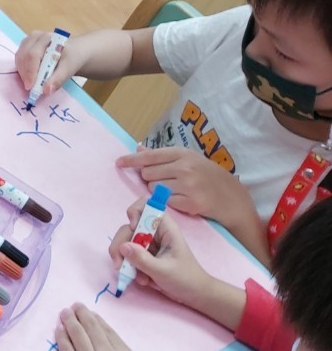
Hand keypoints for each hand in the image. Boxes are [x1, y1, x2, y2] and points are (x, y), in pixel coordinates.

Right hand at [14, 30, 87, 97]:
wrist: (74, 52)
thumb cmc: (72, 58)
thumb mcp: (69, 68)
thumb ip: (58, 79)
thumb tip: (46, 91)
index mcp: (47, 38)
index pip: (33, 55)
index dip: (30, 72)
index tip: (30, 87)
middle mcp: (35, 37)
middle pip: (23, 56)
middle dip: (25, 74)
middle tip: (30, 88)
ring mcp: (28, 41)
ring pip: (19, 58)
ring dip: (23, 73)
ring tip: (32, 83)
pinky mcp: (25, 47)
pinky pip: (19, 60)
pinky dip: (22, 70)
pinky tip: (30, 77)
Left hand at [57, 303, 172, 350]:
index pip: (110, 334)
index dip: (100, 323)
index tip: (93, 314)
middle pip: (92, 329)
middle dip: (83, 315)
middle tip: (75, 306)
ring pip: (78, 335)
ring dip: (70, 321)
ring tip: (65, 312)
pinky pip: (66, 349)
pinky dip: (61, 337)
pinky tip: (57, 329)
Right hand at [108, 205, 210, 305]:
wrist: (194, 294)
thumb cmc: (185, 279)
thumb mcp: (163, 271)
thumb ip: (142, 259)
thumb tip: (122, 247)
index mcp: (165, 228)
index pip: (145, 206)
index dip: (135, 213)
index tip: (133, 228)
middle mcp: (154, 232)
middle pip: (128, 227)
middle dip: (121, 245)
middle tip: (120, 265)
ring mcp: (148, 244)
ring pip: (125, 242)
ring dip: (125, 260)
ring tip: (138, 278)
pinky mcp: (144, 255)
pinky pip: (128, 255)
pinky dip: (130, 268)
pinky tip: (142, 279)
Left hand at [115, 145, 252, 226]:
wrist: (231, 197)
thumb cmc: (206, 175)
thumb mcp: (188, 159)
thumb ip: (162, 155)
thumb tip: (139, 147)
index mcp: (182, 154)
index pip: (149, 156)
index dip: (132, 160)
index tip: (118, 163)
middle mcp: (184, 168)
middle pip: (148, 174)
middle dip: (150, 178)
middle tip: (165, 181)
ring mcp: (188, 185)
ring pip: (154, 189)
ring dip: (158, 191)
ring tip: (175, 190)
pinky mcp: (190, 203)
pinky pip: (165, 202)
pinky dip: (168, 202)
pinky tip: (181, 199)